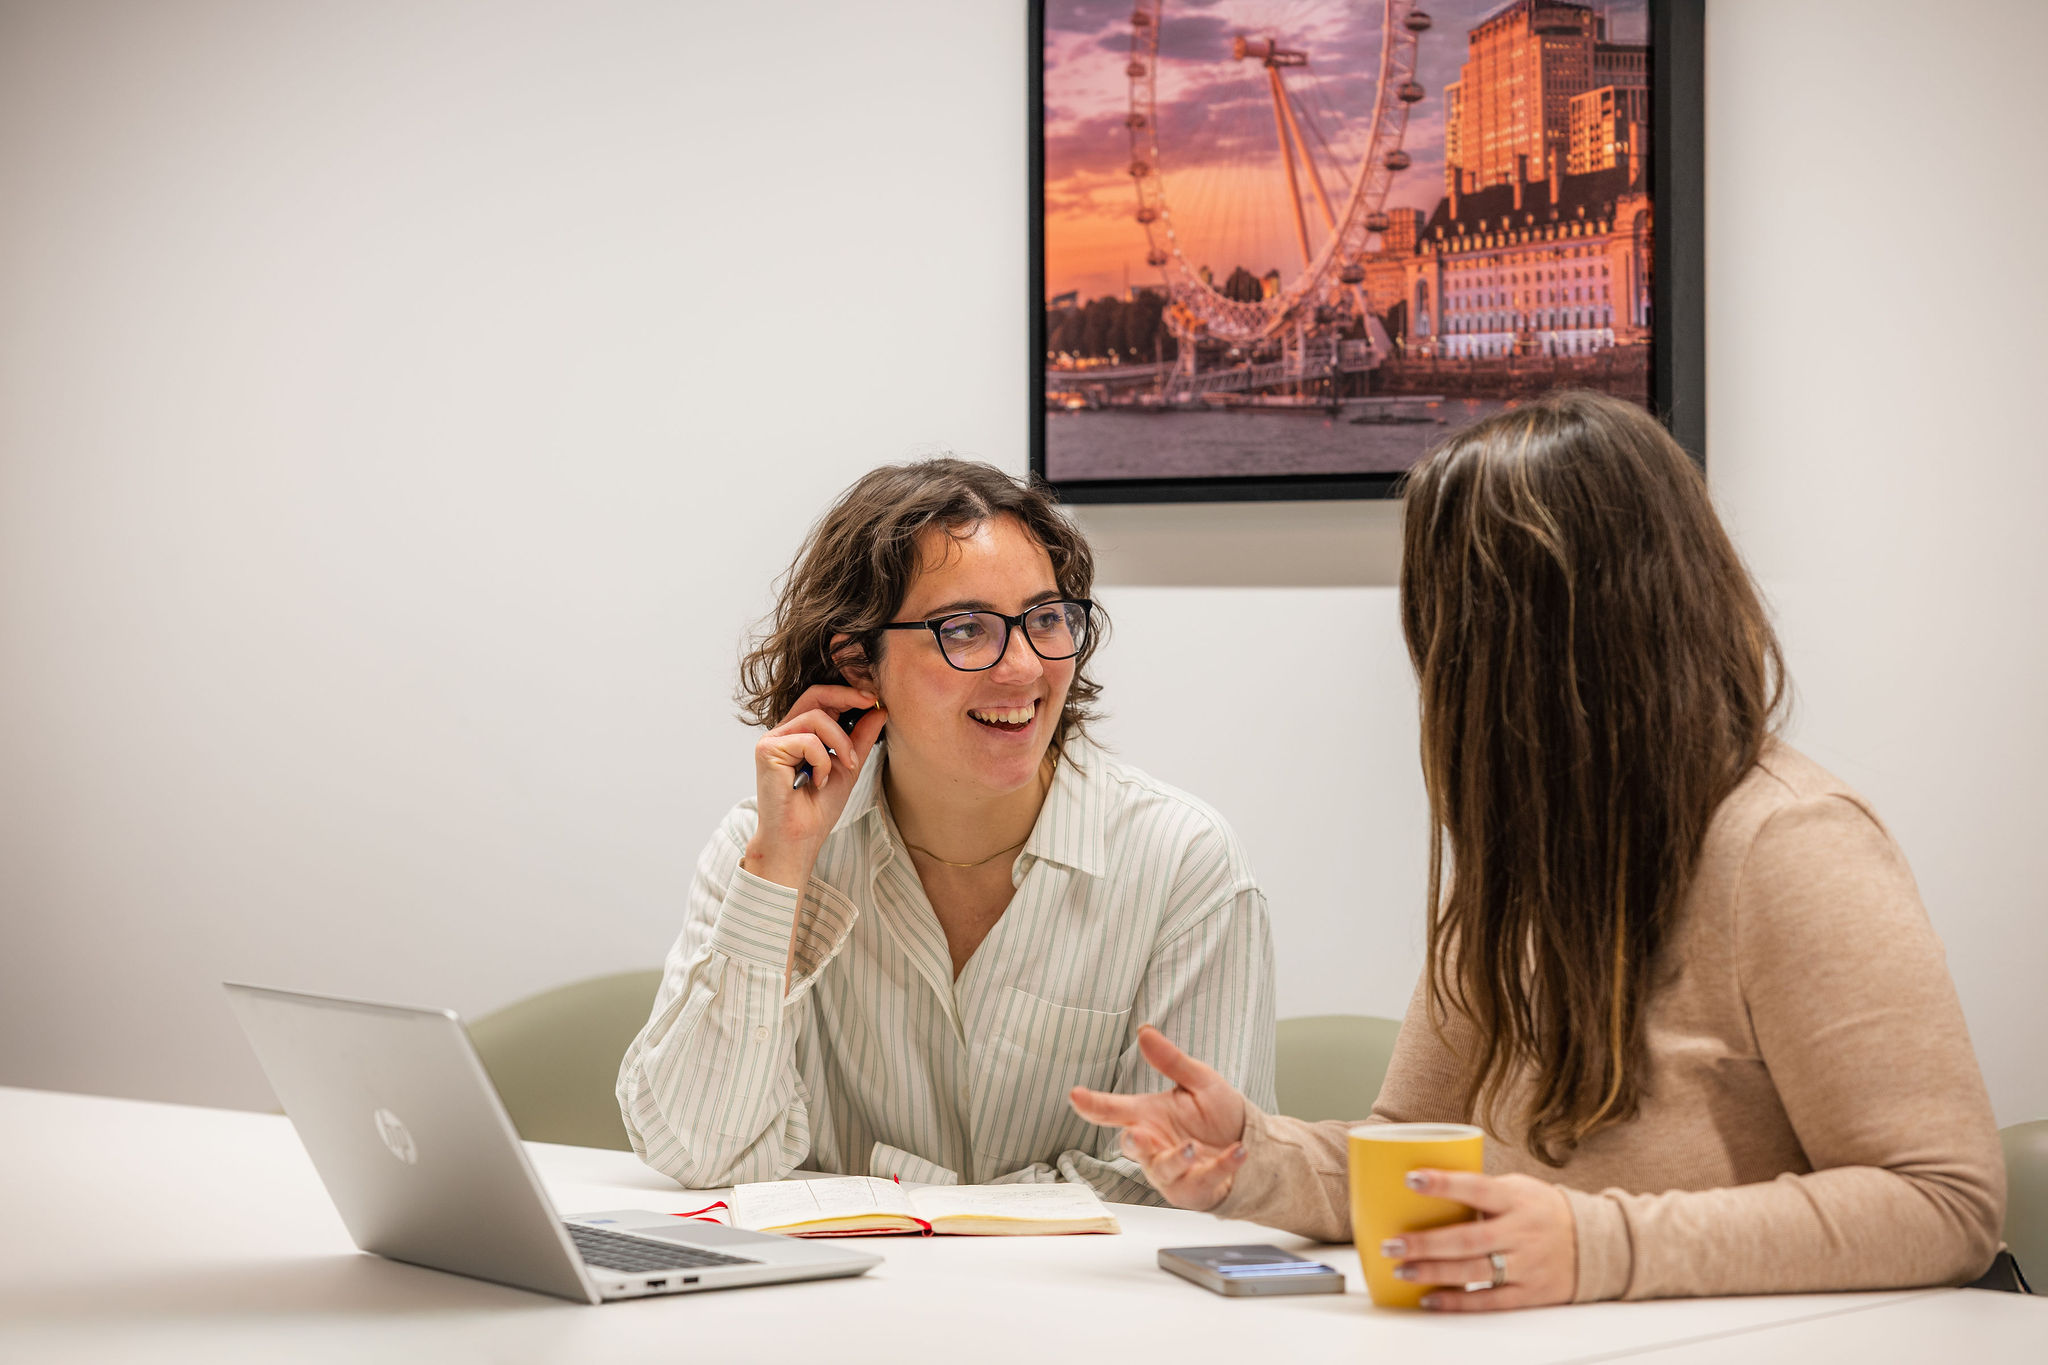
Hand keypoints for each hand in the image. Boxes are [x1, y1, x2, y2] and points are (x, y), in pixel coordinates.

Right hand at [745, 685, 886, 889]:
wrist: (800, 838)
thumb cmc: (818, 808)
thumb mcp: (848, 766)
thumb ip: (860, 738)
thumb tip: (879, 710)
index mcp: (800, 733)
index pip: (821, 699)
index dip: (846, 693)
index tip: (873, 698)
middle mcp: (783, 732)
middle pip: (815, 695)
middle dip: (846, 696)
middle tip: (870, 702)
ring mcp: (773, 740)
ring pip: (817, 718)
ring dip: (841, 743)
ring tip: (845, 767)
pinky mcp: (767, 750)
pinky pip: (808, 740)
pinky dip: (823, 761)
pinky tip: (818, 782)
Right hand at [1068, 1025, 1248, 1210]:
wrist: (1250, 1141)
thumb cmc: (1218, 1113)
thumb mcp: (1199, 1080)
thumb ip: (1171, 1060)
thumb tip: (1145, 1032)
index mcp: (1148, 1116)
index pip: (1112, 1110)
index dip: (1092, 1104)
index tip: (1076, 1095)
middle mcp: (1154, 1145)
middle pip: (1132, 1147)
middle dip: (1134, 1142)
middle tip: (1137, 1134)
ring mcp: (1172, 1172)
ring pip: (1163, 1170)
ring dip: (1176, 1159)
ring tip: (1191, 1146)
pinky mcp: (1194, 1190)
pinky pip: (1203, 1180)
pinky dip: (1222, 1166)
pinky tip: (1238, 1151)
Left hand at [1383, 1169, 1575, 1310]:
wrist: (1595, 1244)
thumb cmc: (1543, 1210)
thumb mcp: (1518, 1189)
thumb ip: (1481, 1190)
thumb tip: (1427, 1189)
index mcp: (1516, 1199)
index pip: (1476, 1188)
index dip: (1444, 1184)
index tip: (1412, 1179)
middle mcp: (1521, 1232)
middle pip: (1468, 1239)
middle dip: (1426, 1243)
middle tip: (1392, 1244)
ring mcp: (1526, 1266)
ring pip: (1475, 1272)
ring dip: (1434, 1272)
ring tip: (1402, 1270)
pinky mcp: (1529, 1294)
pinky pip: (1489, 1301)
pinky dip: (1457, 1302)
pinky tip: (1429, 1298)